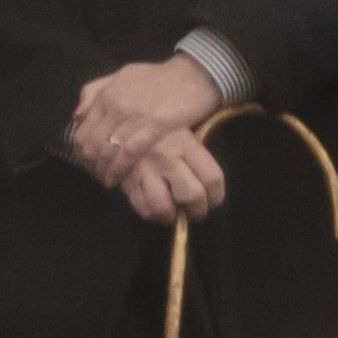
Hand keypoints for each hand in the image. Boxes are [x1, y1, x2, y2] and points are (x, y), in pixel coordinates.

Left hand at [63, 58, 224, 196]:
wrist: (195, 75)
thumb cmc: (162, 78)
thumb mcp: (125, 75)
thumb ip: (97, 90)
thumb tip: (77, 115)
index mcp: (107, 93)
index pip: (84, 129)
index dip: (82, 150)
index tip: (88, 162)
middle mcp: (115, 104)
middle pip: (92, 143)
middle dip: (91, 164)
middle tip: (97, 175)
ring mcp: (133, 115)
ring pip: (107, 151)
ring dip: (104, 170)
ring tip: (107, 180)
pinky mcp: (153, 126)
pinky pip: (128, 153)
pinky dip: (119, 169)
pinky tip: (117, 179)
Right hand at [102, 114, 232, 225]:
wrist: (121, 121)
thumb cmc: (161, 130)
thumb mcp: (183, 134)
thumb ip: (196, 158)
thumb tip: (210, 190)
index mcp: (186, 144)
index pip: (212, 177)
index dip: (217, 197)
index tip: (213, 202)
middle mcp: (167, 158)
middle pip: (192, 195)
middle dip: (198, 211)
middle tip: (196, 211)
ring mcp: (146, 170)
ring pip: (164, 207)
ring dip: (172, 216)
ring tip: (173, 213)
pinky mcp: (127, 180)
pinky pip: (141, 208)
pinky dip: (151, 214)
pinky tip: (155, 208)